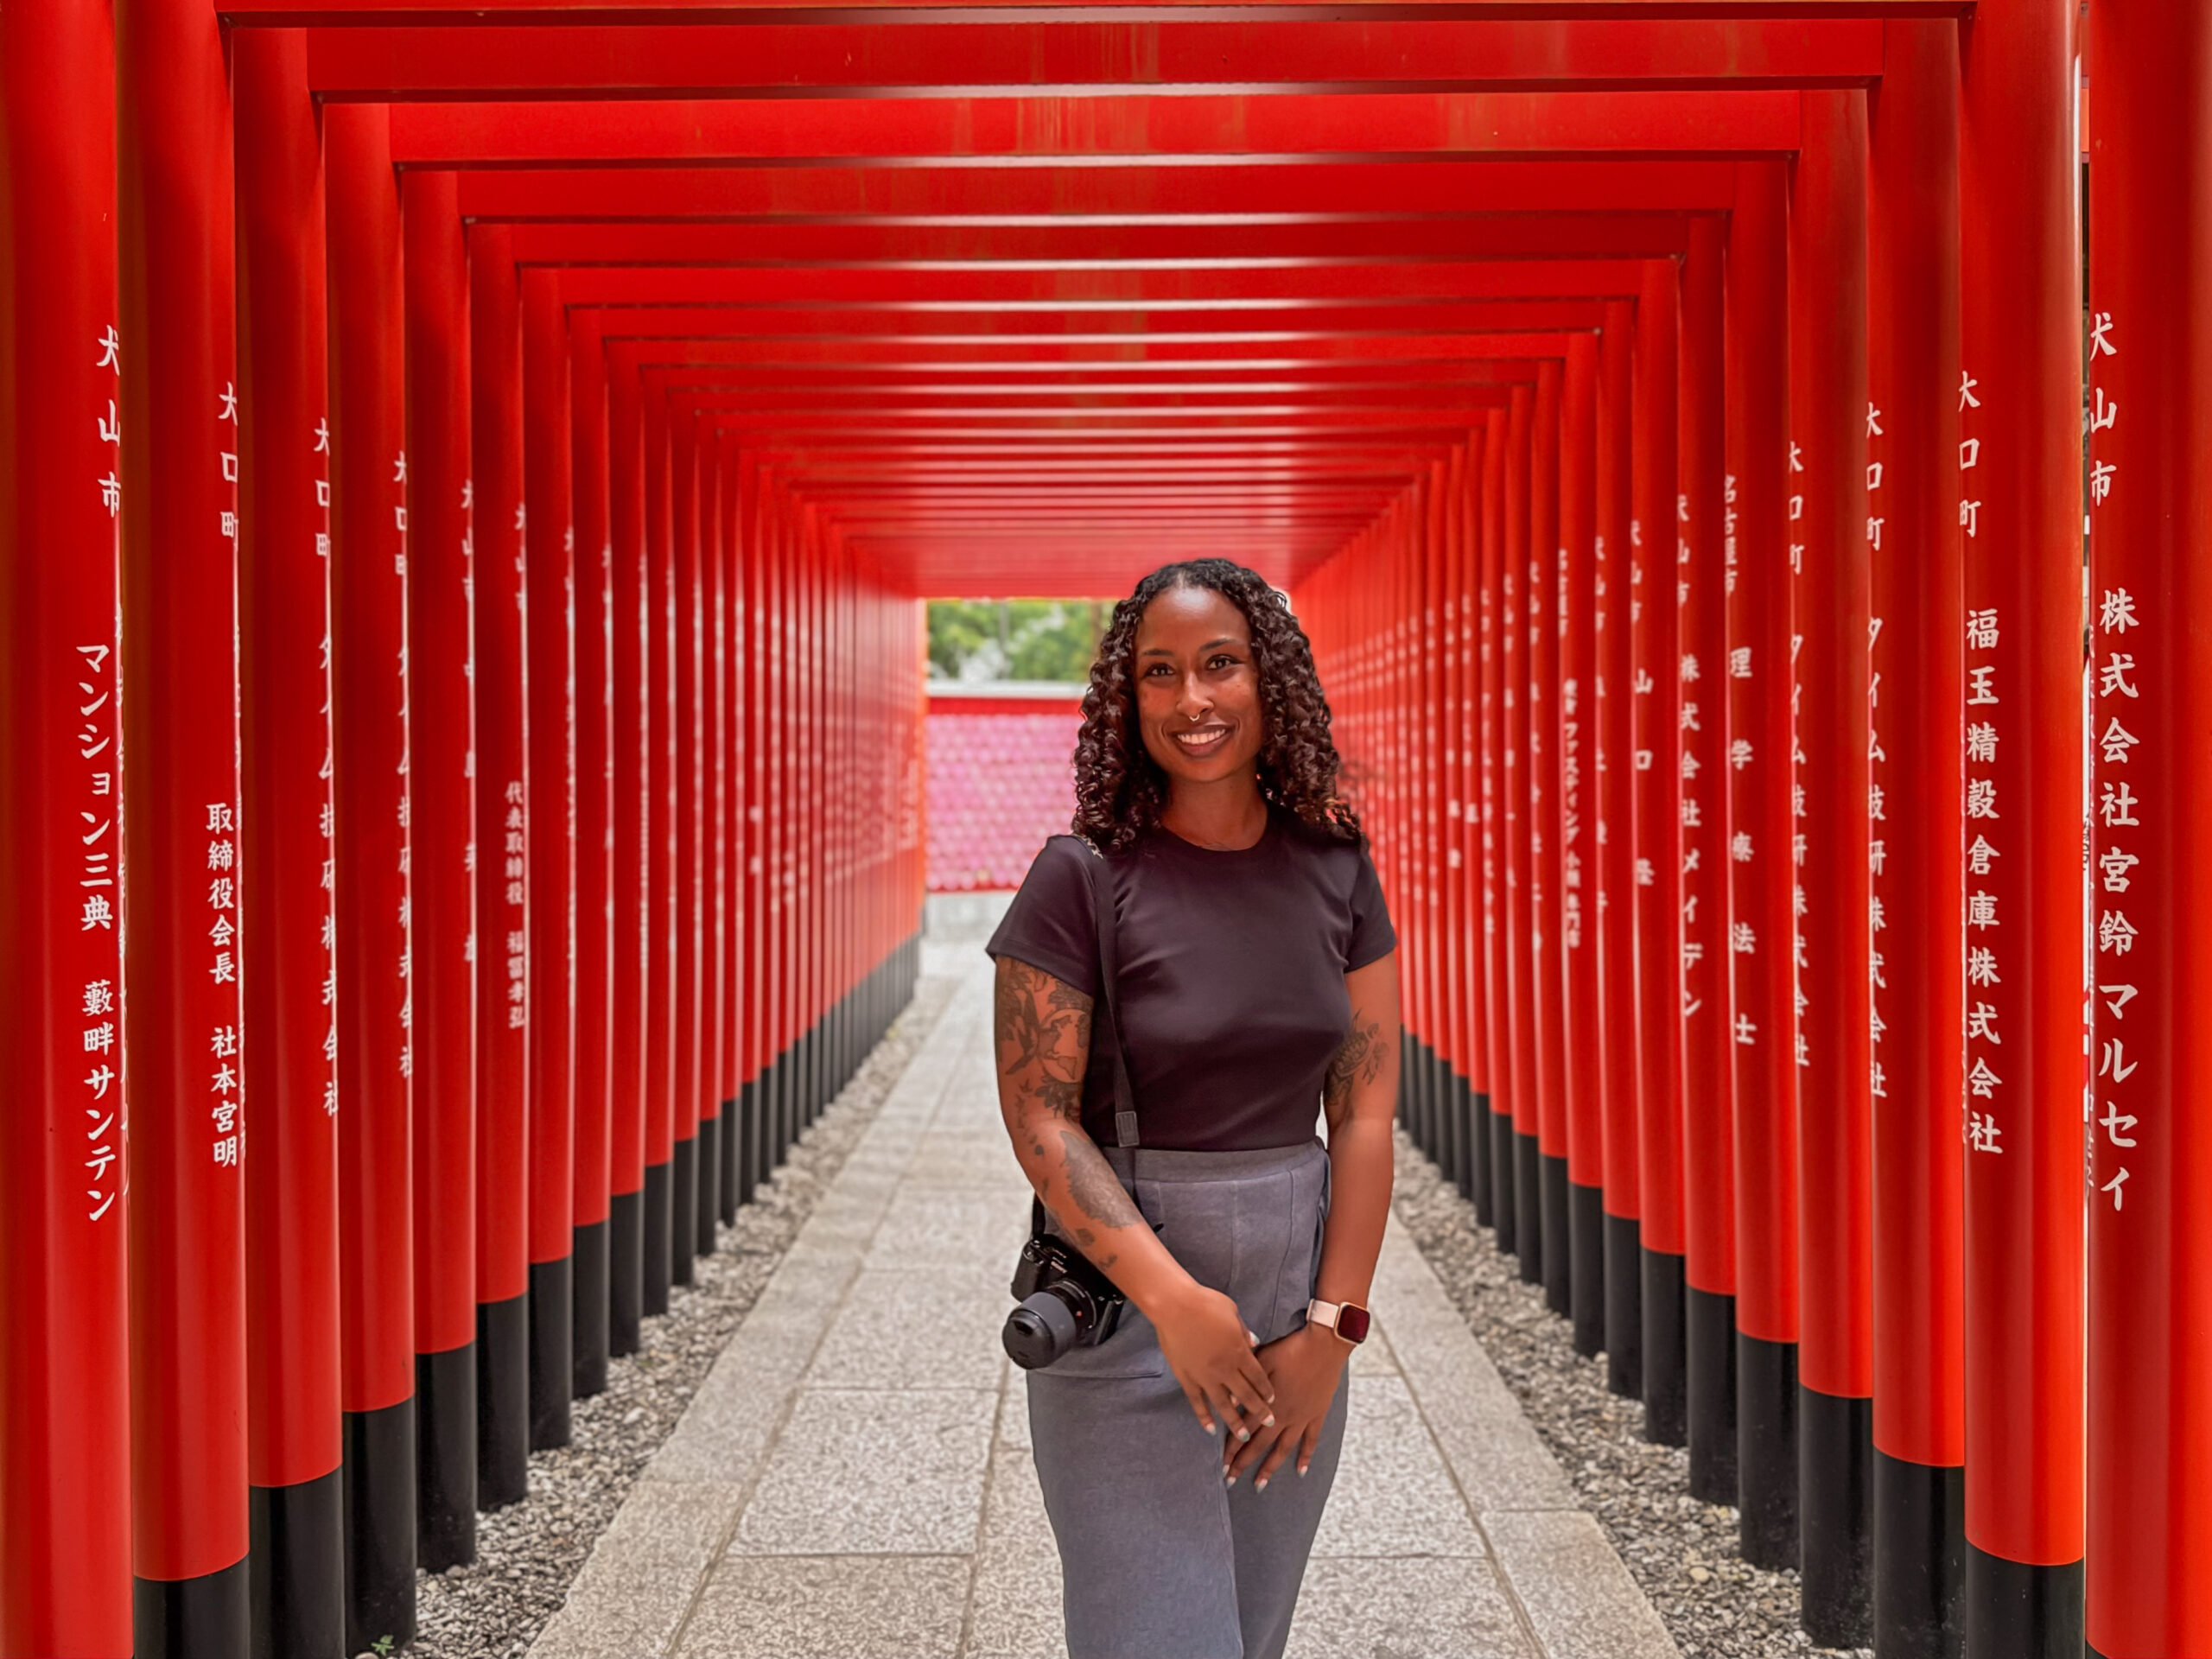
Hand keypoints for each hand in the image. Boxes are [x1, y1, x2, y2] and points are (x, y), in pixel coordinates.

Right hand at [1150, 1281, 1276, 1442]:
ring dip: (1235, 1422)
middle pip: (1246, 1395)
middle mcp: (1224, 1369)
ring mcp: (1204, 1376)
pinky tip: (1211, 1429)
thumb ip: (1244, 1332)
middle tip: (1269, 1423)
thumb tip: (1255, 1344)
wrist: (1175, 1306)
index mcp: (1239, 1352)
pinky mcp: (1186, 1377)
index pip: (1257, 1377)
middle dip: (1259, 1411)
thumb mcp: (1233, 1312)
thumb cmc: (1206, 1303)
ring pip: (1223, 1405)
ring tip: (1243, 1436)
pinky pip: (1197, 1401)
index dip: (1266, 1390)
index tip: (1273, 1400)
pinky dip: (1204, 1416)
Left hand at [1224, 1322, 1347, 1490]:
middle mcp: (1283, 1416)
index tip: (1222, 1464)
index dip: (1232, 1448)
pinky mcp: (1317, 1414)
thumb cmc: (1290, 1348)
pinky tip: (1301, 1471)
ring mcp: (1301, 1418)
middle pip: (1259, 1445)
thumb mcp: (1262, 1360)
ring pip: (1283, 1449)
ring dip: (1270, 1468)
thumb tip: (1230, 1401)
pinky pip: (1311, 1440)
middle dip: (1243, 1463)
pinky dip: (1306, 1456)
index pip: (1244, 1430)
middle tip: (1230, 1480)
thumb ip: (1247, 1383)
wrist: (1323, 1346)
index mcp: (1267, 1404)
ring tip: (1259, 1485)